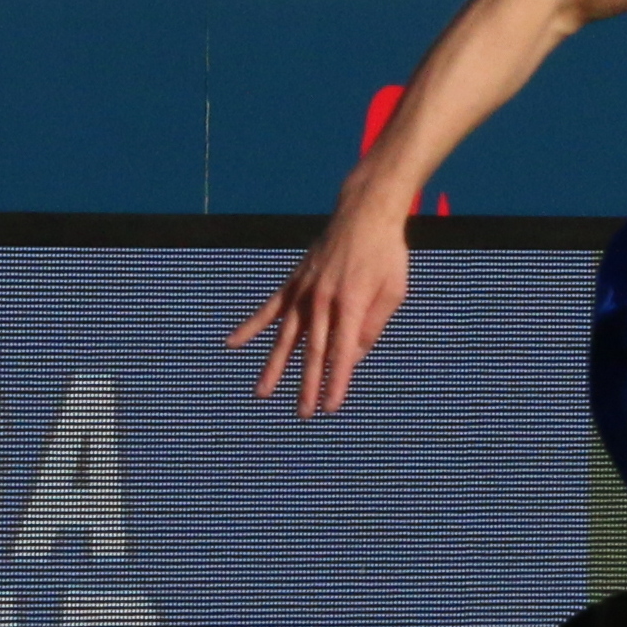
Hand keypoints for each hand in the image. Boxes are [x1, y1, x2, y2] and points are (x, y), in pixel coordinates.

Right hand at [226, 204, 410, 417]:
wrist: (364, 213)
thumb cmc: (386, 254)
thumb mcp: (393, 292)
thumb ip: (372, 327)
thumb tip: (352, 358)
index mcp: (352, 303)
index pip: (343, 352)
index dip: (336, 382)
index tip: (331, 406)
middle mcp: (323, 299)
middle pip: (313, 350)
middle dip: (308, 384)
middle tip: (303, 413)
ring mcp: (305, 289)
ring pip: (287, 335)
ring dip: (275, 365)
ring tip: (263, 392)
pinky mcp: (295, 281)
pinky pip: (270, 308)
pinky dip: (251, 326)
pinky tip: (233, 343)